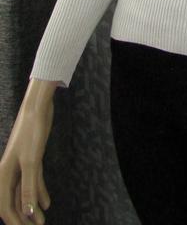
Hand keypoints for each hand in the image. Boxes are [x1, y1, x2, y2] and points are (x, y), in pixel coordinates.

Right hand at [0, 99, 53, 224]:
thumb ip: (29, 188)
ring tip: (42, 222)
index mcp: (4, 174)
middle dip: (23, 217)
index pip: (5, 206)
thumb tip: (28, 214)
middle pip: (14, 202)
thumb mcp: (31, 161)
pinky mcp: (32, 159)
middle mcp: (10, 172)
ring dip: (32, 208)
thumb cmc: (31, 132)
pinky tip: (47, 203)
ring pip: (24, 193)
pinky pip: (33, 181)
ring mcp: (21, 165)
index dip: (15, 221)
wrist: (38, 109)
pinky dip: (39, 192)